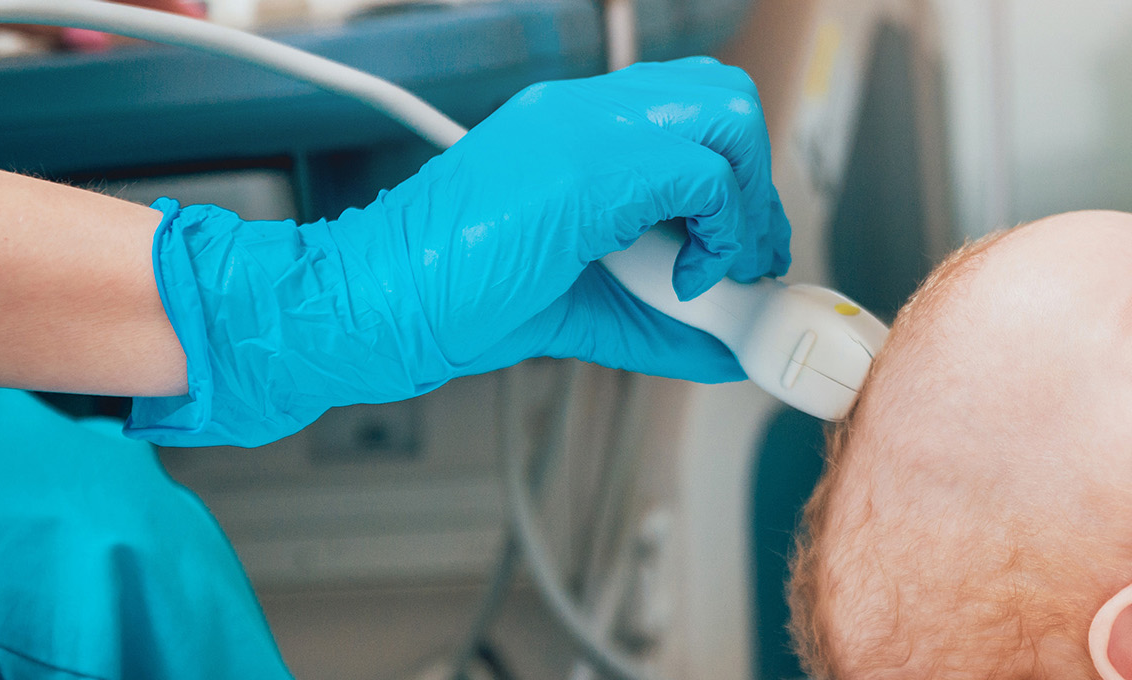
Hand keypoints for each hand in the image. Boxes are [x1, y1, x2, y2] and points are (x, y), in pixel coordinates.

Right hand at [127, 57, 789, 446]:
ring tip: (715, 273)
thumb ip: (657, 321)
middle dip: (757, 184)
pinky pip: (703, 177)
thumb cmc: (450, 295)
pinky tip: (682, 282)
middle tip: (743, 259)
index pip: (693, 110)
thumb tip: (728, 346)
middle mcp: (584, 112)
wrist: (374, 302)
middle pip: (725, 99)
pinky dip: (720, 236)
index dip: (737, 179)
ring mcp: (583, 129)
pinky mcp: (585, 169)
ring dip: (746, 207)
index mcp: (575, 126)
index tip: (739, 252)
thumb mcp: (582, 308)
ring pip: (729, 121)